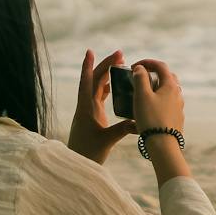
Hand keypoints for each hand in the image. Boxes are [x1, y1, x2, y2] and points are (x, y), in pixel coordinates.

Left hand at [66, 49, 136, 163]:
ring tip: (120, 64)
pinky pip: (99, 96)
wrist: (78, 163)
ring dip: (107, 75)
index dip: (88, 66)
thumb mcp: (107, 140)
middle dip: (105, 65)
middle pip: (95, 80)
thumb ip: (122, 130)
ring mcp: (88, 110)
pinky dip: (107, 88)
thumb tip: (138, 121)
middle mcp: (86, 106)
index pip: (87, 82)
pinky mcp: (92, 115)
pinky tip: (114, 84)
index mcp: (86, 108)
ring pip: (97, 87)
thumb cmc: (88, 153)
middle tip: (120, 53)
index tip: (90, 51)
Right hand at [130, 58, 184, 134]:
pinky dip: (158, 99)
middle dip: (153, 73)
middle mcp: (177, 94)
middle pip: (167, 76)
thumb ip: (140, 78)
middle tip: (140, 77)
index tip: (134, 66)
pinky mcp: (176, 117)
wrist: (163, 144)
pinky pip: (167, 103)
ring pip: (167, 90)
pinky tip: (148, 108)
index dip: (146, 62)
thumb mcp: (141, 95)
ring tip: (142, 94)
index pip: (160, 66)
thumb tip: (140, 68)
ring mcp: (178, 106)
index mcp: (170, 85)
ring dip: (155, 87)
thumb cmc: (151, 118)